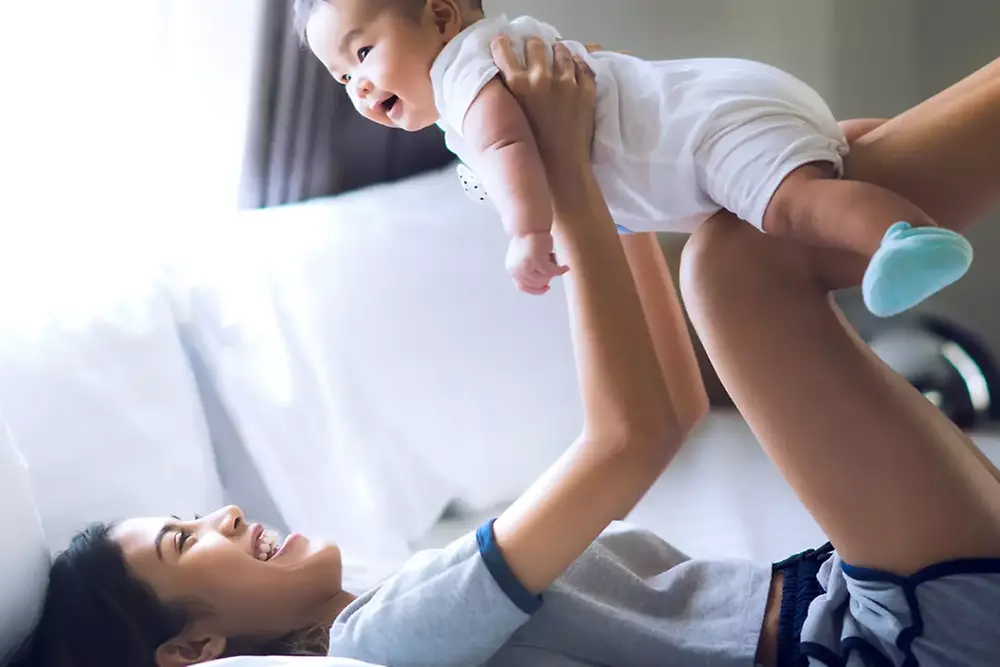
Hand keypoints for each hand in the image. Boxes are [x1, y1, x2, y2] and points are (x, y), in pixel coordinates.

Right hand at [490, 37, 596, 170]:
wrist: (560, 169)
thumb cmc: (529, 153)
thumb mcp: (506, 122)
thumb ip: (502, 101)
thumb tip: (494, 90)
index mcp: (516, 85)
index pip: (503, 49)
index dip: (502, 45)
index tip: (503, 45)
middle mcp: (541, 78)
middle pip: (535, 44)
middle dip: (532, 46)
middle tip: (532, 52)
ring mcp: (567, 83)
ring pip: (562, 51)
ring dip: (556, 52)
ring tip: (555, 56)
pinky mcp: (586, 90)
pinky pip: (583, 67)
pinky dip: (577, 66)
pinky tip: (573, 70)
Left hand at [505, 232, 568, 294]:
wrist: (528, 224)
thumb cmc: (528, 239)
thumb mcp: (524, 258)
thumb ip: (529, 270)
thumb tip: (543, 283)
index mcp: (512, 269)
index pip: (523, 287)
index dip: (535, 290)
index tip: (547, 288)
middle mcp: (516, 270)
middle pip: (536, 283)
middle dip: (547, 277)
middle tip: (552, 265)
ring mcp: (526, 267)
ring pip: (545, 278)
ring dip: (552, 271)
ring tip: (554, 258)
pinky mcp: (537, 261)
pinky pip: (552, 271)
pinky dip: (560, 270)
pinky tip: (566, 267)